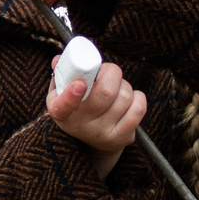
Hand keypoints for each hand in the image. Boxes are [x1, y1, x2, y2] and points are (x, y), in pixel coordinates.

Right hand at [47, 57, 146, 178]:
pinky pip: (138, 109)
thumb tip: (59, 59)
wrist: (90, 140)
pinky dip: (138, 97)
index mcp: (59, 111)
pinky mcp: (121, 138)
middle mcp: (80, 126)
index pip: (63, 106)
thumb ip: (62, 73)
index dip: (72, 95)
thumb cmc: (76, 106)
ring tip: (117, 87)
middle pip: (106, 93)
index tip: (80, 84)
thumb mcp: (61, 92)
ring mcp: (101, 134)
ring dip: (124, 85)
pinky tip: (130, 98)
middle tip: (108, 71)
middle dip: (112, 72)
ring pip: (125, 97)